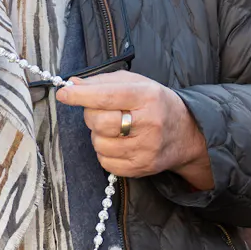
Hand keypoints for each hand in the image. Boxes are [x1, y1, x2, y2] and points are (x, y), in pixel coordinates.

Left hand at [56, 71, 214, 189]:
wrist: (187, 133)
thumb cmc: (156, 104)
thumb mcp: (136, 83)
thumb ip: (103, 82)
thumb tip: (72, 84)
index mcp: (147, 96)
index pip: (106, 96)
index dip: (81, 96)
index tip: (64, 94)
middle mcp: (149, 123)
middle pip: (99, 122)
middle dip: (90, 115)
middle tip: (99, 112)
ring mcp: (146, 148)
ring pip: (100, 143)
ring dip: (98, 135)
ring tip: (114, 128)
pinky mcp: (142, 167)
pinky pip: (105, 162)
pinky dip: (104, 152)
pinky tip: (118, 143)